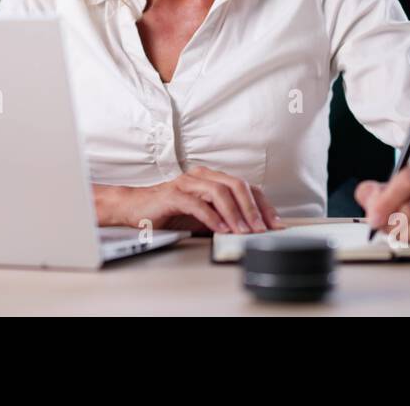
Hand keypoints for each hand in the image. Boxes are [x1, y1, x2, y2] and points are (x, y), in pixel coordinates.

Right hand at [98, 167, 283, 233]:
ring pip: (219, 192)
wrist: (135, 208)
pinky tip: (220, 229)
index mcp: (212, 179)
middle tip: (261, 229)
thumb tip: (251, 233)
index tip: (274, 223)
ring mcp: (187, 183)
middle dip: (252, 209)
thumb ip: (225, 219)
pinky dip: (211, 218)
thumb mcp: (204, 216)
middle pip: (236, 185)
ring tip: (243, 231)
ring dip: (235, 214)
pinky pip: (196, 204)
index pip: (246, 187)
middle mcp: (202, 176)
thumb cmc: (169, 212)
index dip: (263, 205)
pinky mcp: (172, 195)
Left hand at [354, 153, 409, 242]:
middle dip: (392, 223)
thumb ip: (376, 191)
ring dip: (407, 235)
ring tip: (406, 230)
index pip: (405, 180)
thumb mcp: (402, 184)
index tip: (374, 218)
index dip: (385, 202)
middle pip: (409, 211)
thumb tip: (368, 200)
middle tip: (387, 227)